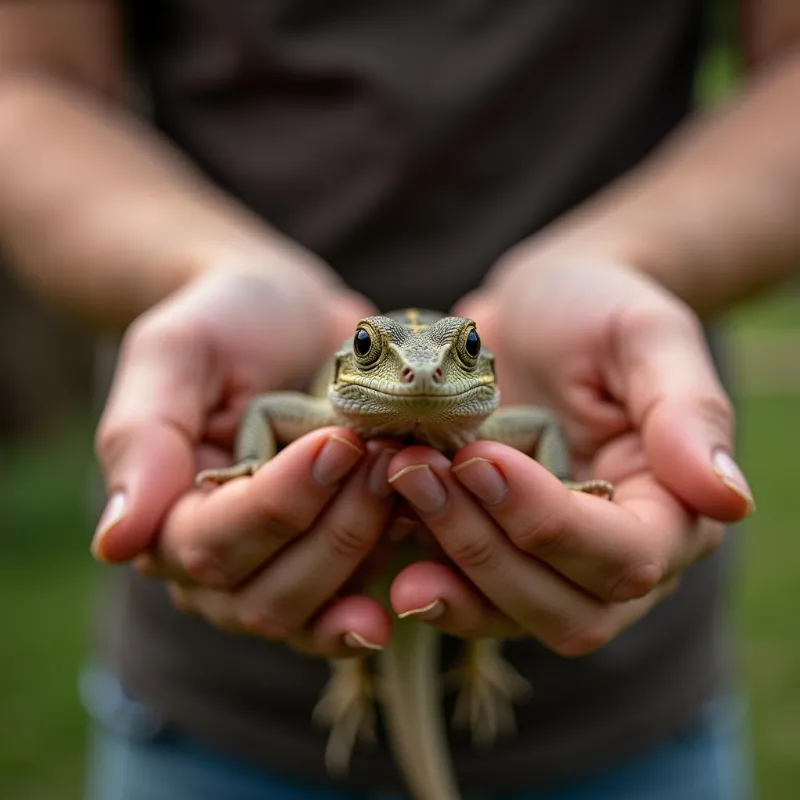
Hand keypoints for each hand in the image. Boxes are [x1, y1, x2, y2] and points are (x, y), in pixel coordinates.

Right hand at [92, 265, 401, 657]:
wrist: (293, 316)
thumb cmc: (229, 322)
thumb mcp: (177, 351)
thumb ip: (143, 438)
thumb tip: (115, 544)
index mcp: (163, 513)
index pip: (209, 545)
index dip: (278, 505)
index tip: (337, 444)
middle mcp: (213, 560)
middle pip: (263, 597)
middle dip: (334, 532)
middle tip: (384, 459)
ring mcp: (273, 568)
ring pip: (310, 611)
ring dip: (366, 553)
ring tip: (406, 482)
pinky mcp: (327, 563)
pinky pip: (348, 607)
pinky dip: (385, 581)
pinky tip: (420, 537)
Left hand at [382, 257, 753, 652]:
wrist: (535, 308)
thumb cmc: (597, 310)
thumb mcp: (647, 336)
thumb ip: (688, 413)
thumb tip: (729, 500)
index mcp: (671, 510)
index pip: (624, 557)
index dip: (549, 522)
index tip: (482, 460)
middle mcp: (616, 555)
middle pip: (564, 608)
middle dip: (484, 550)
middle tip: (416, 472)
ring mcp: (552, 562)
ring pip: (509, 616)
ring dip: (446, 567)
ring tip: (395, 490)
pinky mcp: (498, 552)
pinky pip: (466, 596)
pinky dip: (426, 575)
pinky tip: (383, 536)